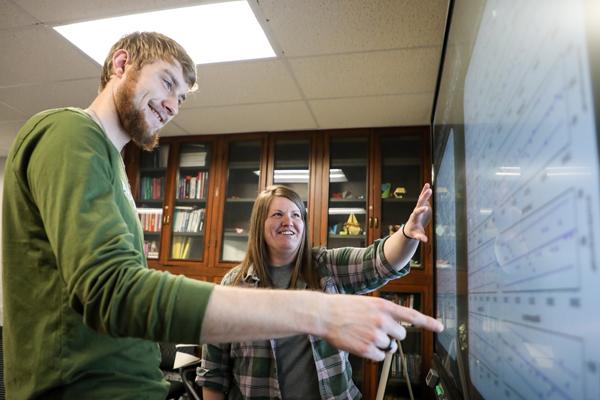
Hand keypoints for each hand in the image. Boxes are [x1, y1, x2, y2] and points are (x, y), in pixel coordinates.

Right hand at [320, 294, 442, 360]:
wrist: (325, 314)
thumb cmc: (343, 307)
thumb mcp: (367, 303)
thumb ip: (383, 313)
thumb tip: (394, 331)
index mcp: (383, 306)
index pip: (411, 315)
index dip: (428, 322)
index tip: (440, 327)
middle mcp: (383, 320)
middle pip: (402, 335)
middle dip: (393, 335)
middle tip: (377, 330)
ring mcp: (375, 335)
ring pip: (390, 346)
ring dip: (381, 344)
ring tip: (364, 335)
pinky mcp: (367, 349)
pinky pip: (380, 357)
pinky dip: (373, 354)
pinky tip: (361, 344)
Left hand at [404, 183, 431, 241]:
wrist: (410, 228)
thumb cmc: (413, 232)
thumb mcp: (416, 235)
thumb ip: (420, 237)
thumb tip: (425, 240)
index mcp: (414, 218)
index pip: (416, 213)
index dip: (421, 210)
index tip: (426, 208)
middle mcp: (416, 211)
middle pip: (419, 203)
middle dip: (424, 197)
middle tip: (429, 191)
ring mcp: (418, 207)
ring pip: (421, 199)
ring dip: (424, 192)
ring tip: (428, 186)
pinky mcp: (421, 206)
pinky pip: (423, 198)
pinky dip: (425, 192)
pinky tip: (428, 186)